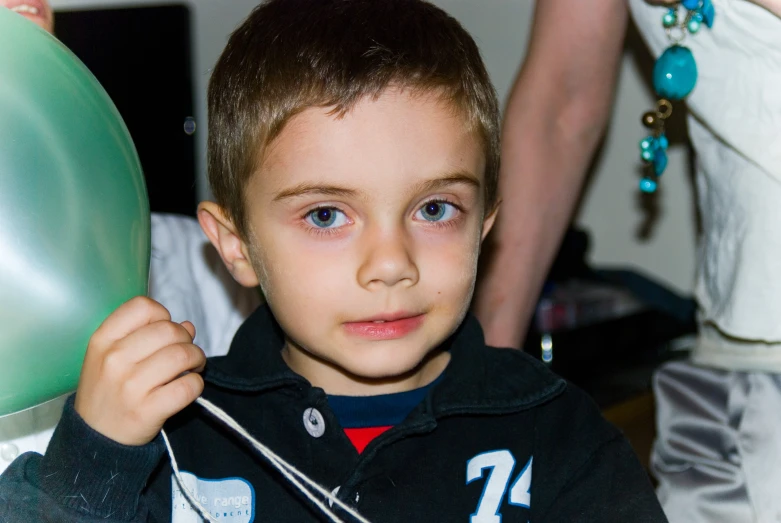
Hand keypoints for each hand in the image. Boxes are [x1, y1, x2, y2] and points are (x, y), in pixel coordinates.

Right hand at [74, 296, 206, 445]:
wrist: (95, 440)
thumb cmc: (108, 391)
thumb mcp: (112, 358)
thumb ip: (147, 336)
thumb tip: (188, 326)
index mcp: (102, 340)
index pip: (142, 306)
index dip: (162, 315)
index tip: (165, 331)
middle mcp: (114, 359)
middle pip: (169, 330)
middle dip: (187, 340)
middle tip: (186, 353)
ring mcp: (130, 386)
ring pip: (183, 355)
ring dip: (197, 359)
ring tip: (193, 368)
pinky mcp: (148, 410)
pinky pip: (188, 386)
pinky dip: (197, 384)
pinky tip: (189, 387)